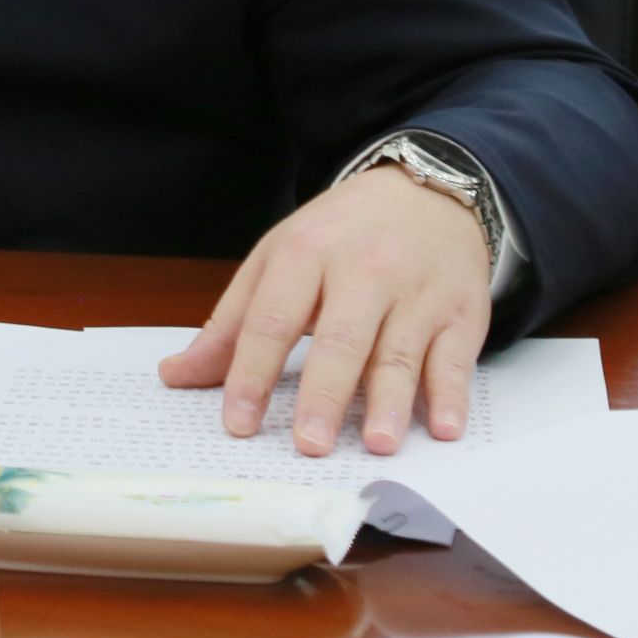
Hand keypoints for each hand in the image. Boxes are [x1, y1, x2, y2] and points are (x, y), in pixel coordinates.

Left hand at [157, 167, 490, 455]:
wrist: (422, 192)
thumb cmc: (338, 235)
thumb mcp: (276, 261)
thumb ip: (230, 323)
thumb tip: (176, 374)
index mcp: (303, 255)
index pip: (271, 320)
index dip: (252, 373)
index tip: (237, 423)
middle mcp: (361, 272)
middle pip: (339, 338)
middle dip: (323, 394)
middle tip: (309, 445)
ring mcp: (414, 293)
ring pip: (399, 352)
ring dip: (389, 402)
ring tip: (376, 445)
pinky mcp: (460, 313)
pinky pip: (456, 358)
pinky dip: (451, 395)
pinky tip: (442, 429)